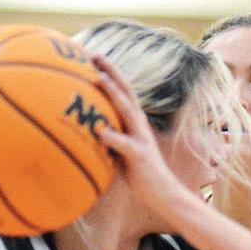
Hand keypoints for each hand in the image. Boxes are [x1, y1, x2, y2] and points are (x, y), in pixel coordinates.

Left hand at [90, 53, 186, 230]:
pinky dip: (112, 137)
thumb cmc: (140, 175)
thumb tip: (87, 133)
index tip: (92, 57)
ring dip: (114, 93)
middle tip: (94, 54)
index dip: (110, 73)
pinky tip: (99, 130)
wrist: (163, 194)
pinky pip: (125, 145)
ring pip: (127, 111)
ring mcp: (141, 139)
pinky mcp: (140, 156)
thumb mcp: (121, 153)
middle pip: (126, 92)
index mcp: (135, 124)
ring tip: (99, 79)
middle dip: (111, 71)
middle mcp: (139, 126)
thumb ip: (108, 140)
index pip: (122, 92)